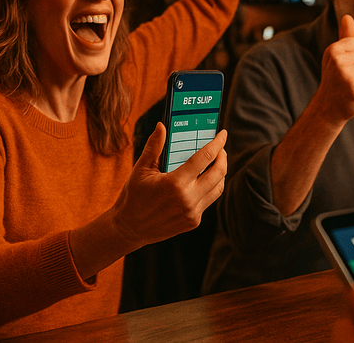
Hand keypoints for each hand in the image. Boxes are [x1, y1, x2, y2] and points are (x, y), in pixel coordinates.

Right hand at [109, 124, 226, 247]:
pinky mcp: (193, 222)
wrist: (130, 228)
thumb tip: (161, 125)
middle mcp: (188, 199)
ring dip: (220, 172)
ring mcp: (192, 212)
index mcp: (175, 183)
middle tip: (220, 148)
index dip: (217, 143)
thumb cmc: (134, 196)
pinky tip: (203, 180)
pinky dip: (210, 187)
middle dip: (223, 156)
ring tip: (215, 162)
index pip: (205, 157)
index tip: (223, 134)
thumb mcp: (141, 169)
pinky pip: (209, 200)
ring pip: (218, 188)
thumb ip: (154, 146)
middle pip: (218, 172)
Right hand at [312, 14, 353, 124]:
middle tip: (346, 79)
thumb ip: (345, 37)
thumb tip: (348, 16)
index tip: (344, 67)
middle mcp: (337, 60)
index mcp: (333, 49)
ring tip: (350, 86)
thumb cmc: (335, 79)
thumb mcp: (337, 56)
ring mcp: (345, 75)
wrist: (326, 108)